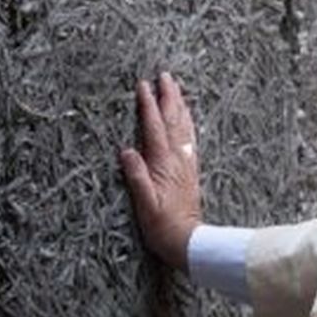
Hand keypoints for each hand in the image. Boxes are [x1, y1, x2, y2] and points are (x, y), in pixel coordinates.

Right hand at [119, 72, 202, 270]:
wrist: (188, 240)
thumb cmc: (162, 226)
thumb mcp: (144, 204)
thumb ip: (136, 176)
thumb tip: (126, 151)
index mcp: (163, 163)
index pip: (153, 127)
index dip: (147, 105)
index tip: (143, 85)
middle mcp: (177, 159)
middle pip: (173, 120)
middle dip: (168, 96)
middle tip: (165, 75)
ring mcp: (185, 163)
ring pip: (183, 127)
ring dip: (179, 105)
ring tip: (176, 89)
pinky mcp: (190, 171)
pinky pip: (190, 139)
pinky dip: (188, 123)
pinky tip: (187, 118)